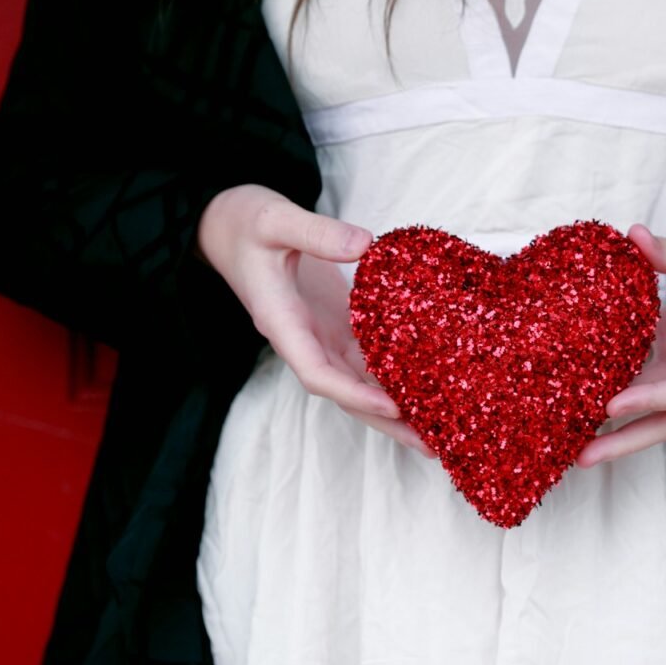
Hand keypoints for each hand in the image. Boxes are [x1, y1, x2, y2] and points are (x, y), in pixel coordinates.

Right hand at [197, 184, 432, 456]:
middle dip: (386, 421)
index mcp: (282, 323)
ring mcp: (319, 334)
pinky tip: (428, 388)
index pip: (317, 373)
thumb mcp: (274, 219)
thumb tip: (366, 245)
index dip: (354, 393)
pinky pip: (365, 357)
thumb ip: (316, 232)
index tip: (393, 405)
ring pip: (359, 382)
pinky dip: (394, 376)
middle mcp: (302, 339)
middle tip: (433, 445)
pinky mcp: (334, 322)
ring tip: (440, 431)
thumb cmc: (243, 221)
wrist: (225, 224)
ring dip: (396, 408)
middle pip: (346, 393)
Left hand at [575, 207, 665, 466]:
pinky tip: (585, 401)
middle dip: (629, 440)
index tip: (612, 406)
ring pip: (659, 407)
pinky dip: (621, 393)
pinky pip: (650, 382)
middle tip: (583, 456)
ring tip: (576, 441)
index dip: (653, 401)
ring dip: (620, 427)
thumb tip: (632, 236)